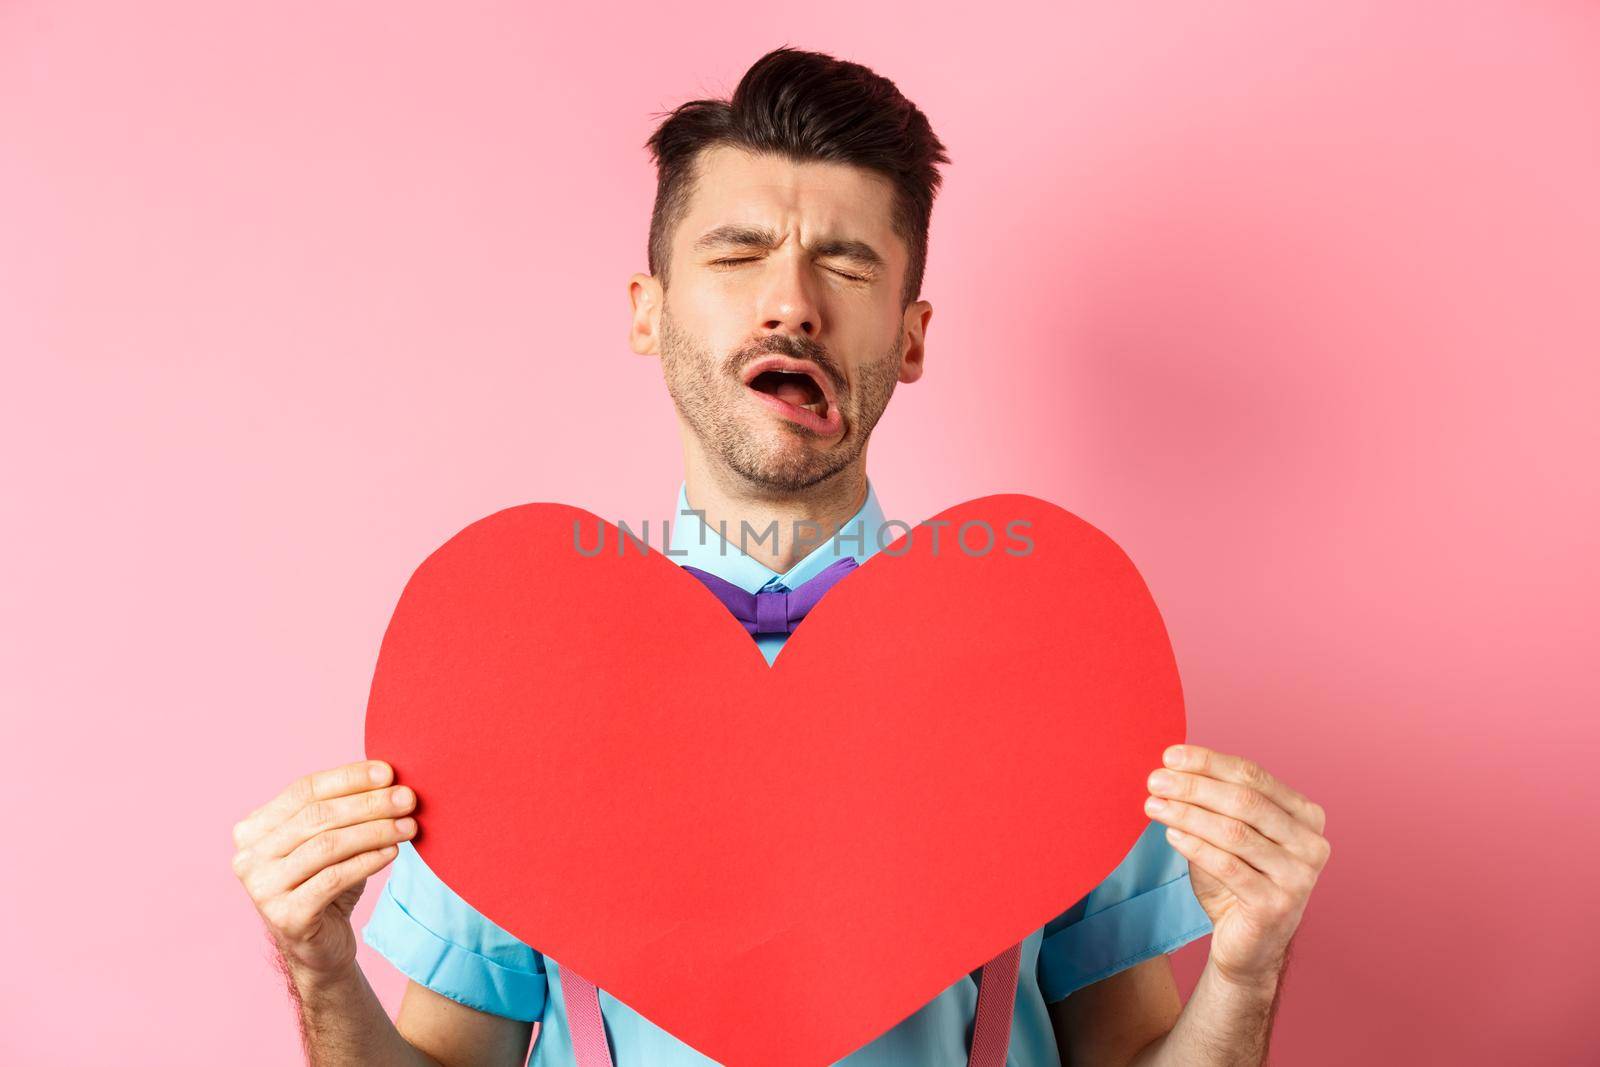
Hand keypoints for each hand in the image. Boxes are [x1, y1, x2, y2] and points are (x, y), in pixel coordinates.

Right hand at [232, 760, 417, 980]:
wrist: (320, 947)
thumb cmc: (326, 884)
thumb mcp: (331, 840)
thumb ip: (344, 809)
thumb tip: (389, 776)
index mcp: (254, 829)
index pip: (304, 790)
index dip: (348, 778)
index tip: (389, 772)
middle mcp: (249, 857)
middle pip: (316, 817)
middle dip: (368, 804)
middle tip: (408, 799)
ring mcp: (262, 888)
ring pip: (327, 846)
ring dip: (374, 831)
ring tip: (409, 826)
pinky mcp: (285, 916)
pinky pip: (333, 878)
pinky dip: (368, 861)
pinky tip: (392, 851)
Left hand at [1143, 744, 1329, 988]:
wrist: (1247, 946)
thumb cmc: (1236, 882)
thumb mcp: (1227, 835)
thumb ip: (1212, 803)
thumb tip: (1172, 768)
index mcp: (1306, 816)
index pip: (1253, 776)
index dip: (1209, 762)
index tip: (1169, 755)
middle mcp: (1311, 843)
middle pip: (1245, 801)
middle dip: (1194, 786)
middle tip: (1155, 779)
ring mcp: (1299, 877)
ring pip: (1234, 832)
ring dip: (1187, 814)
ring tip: (1153, 805)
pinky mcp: (1276, 906)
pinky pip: (1228, 866)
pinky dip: (1195, 846)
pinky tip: (1171, 834)